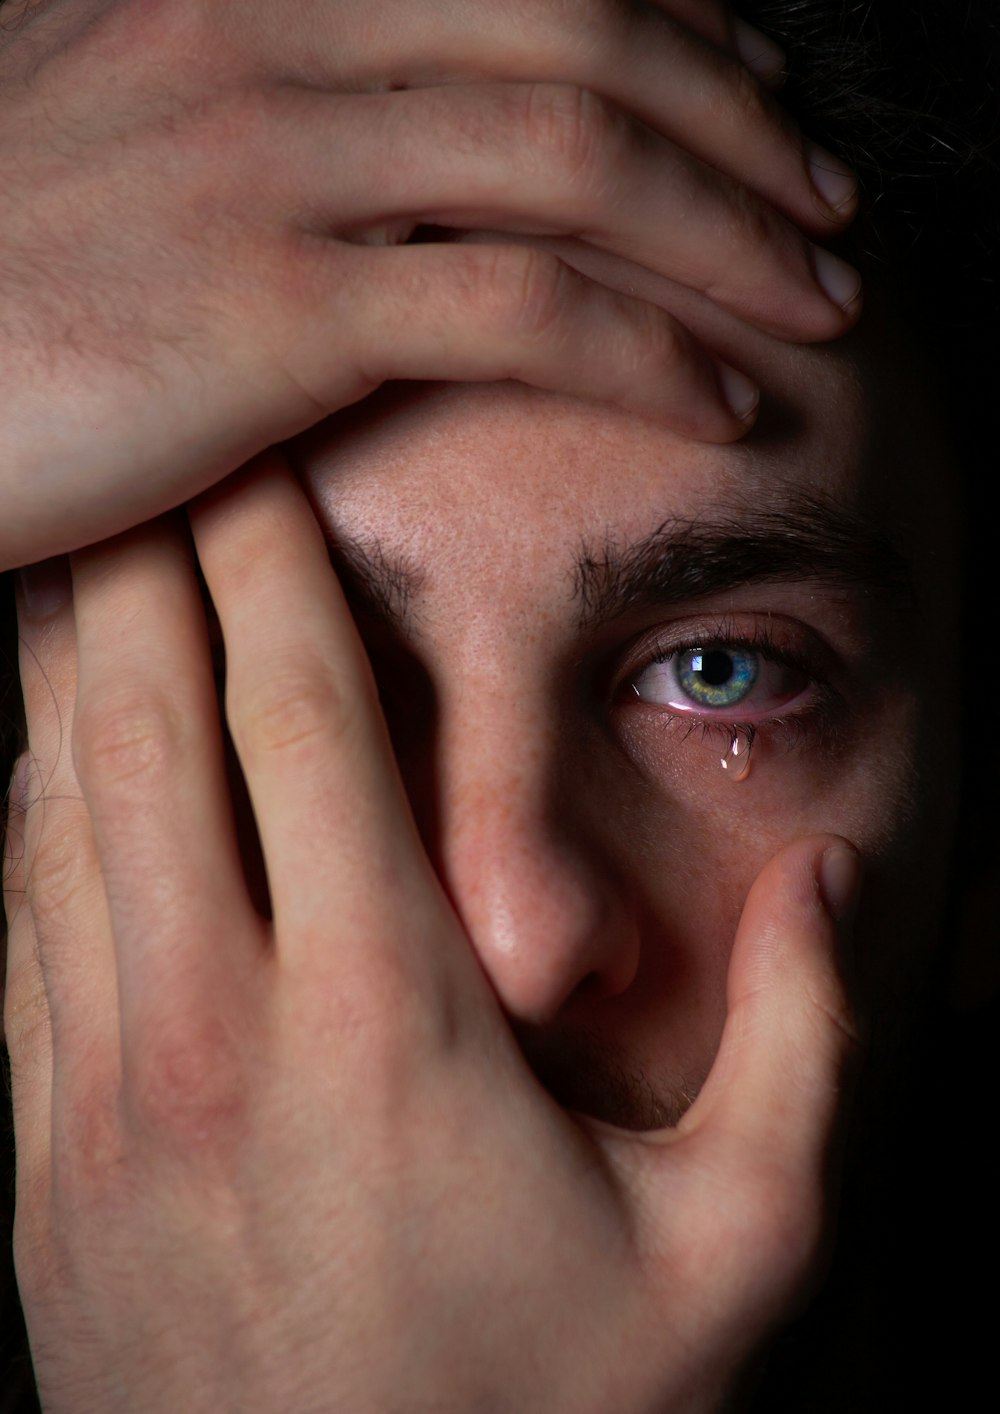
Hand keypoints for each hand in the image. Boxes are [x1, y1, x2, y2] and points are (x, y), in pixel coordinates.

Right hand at [0, 0, 858, 569]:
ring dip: (729, 236)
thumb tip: (382, 143)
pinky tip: (714, 395)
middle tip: (824, 210)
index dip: (674, 33)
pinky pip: (522, 306)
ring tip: (814, 304)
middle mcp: (267, 36)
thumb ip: (255, 105)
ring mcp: (273, 161)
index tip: (753, 109)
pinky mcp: (276, 306)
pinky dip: (646, 350)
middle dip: (739, 126)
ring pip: (577, 161)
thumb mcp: (117, 134)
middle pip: (582, 40)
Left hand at [5, 460, 861, 1412]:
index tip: (257, 457)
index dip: (269, 565)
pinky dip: (26, 805)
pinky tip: (46, 747)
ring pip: (55, 812)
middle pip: (147, 727)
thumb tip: (832, 883)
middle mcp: (211, 1037)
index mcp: (384, 1026)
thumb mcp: (737, 1252)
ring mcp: (101, 1104)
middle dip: (147, 562)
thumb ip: (802, 1051)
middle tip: (148, 448)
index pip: (301, 723)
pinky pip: (16, 928)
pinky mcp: (44, 1165)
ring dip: (67, 664)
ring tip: (80, 556)